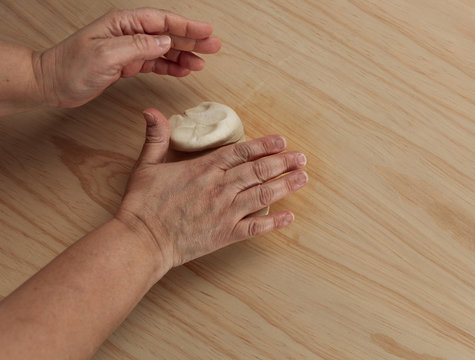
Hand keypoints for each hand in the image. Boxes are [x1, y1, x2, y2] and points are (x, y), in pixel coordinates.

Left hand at [34, 8, 220, 107]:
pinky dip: (170, 67)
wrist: (52, 83)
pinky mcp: (126, 65)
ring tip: (202, 63)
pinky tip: (182, 71)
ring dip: (184, 56)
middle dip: (191, 40)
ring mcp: (128, 49)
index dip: (186, 26)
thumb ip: (138, 47)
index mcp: (123, 24)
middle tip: (213, 46)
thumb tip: (164, 42)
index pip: (161, 21)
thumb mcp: (106, 55)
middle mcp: (128, 34)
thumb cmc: (71, 66)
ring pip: (163, 50)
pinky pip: (154, 63)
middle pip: (167, 34)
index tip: (206, 31)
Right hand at [116, 109, 307, 268]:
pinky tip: (290, 217)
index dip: (264, 145)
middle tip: (301, 158)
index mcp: (204, 169)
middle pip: (258, 171)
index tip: (281, 141)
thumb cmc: (143, 205)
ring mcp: (226, 212)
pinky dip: (275, 223)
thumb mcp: (146, 166)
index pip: (241, 152)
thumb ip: (156, 137)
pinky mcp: (226, 234)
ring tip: (302, 177)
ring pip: (263, 195)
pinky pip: (256, 228)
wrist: (142, 241)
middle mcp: (220, 187)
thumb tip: (151, 111)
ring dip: (285, 185)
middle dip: (283, 163)